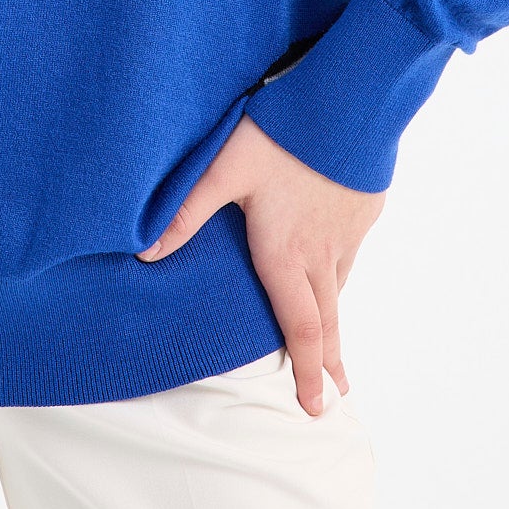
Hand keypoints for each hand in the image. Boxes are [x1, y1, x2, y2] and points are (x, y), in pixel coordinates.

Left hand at [137, 114, 384, 415]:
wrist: (348, 101)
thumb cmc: (281, 134)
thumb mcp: (222, 170)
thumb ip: (184, 212)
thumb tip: (144, 253)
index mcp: (286, 253)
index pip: (299, 328)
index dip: (305, 372)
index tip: (314, 407)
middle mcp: (322, 252)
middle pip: (328, 321)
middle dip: (328, 363)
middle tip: (335, 398)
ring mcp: (348, 232)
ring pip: (338, 286)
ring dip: (335, 320)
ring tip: (332, 345)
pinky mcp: (365, 209)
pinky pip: (350, 253)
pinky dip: (340, 274)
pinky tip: (334, 267)